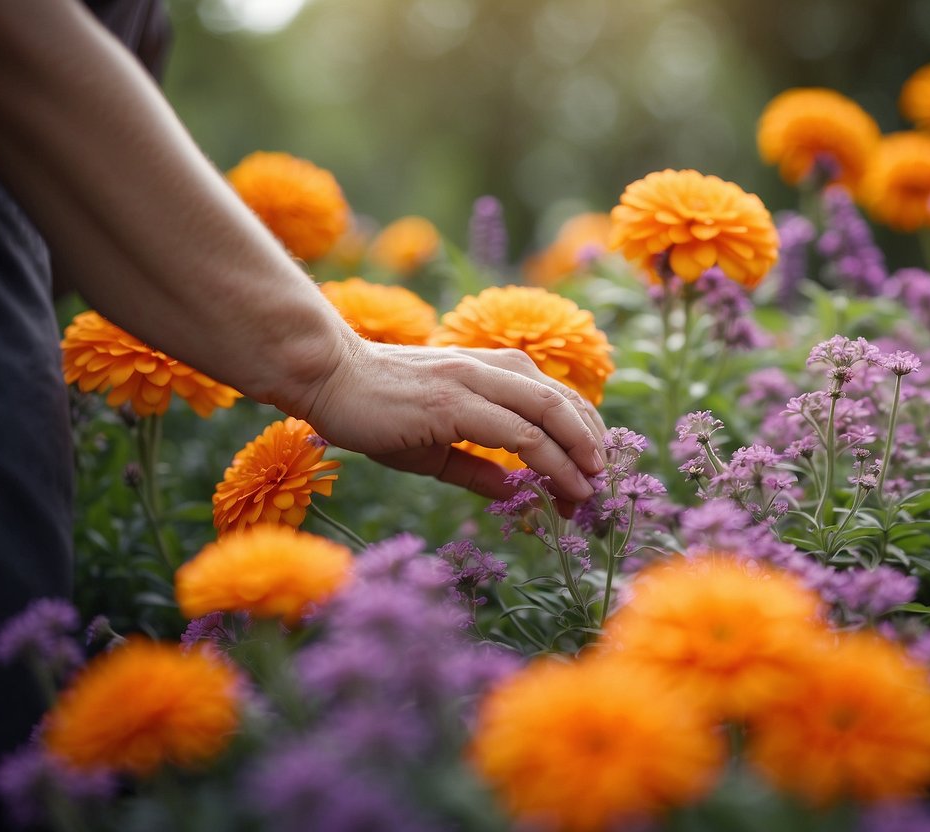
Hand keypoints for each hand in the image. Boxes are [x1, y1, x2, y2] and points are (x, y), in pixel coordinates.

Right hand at [299, 339, 606, 501]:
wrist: (327, 378)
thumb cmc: (375, 411)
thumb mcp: (435, 447)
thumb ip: (476, 467)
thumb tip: (515, 493)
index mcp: (489, 371)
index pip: (553, 397)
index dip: (580, 432)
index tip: (590, 470)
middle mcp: (490, 368)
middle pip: (562, 401)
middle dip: (590, 443)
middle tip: (602, 482)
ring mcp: (474, 381)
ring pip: (548, 413)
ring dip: (578, 453)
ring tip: (593, 487)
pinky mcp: (455, 402)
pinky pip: (518, 433)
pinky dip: (548, 459)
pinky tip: (561, 485)